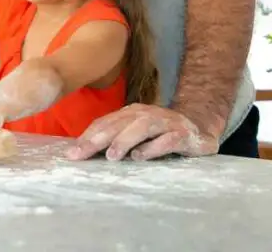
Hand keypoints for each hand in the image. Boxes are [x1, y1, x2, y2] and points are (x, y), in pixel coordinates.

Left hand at [67, 103, 219, 160]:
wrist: (200, 128)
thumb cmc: (160, 134)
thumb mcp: (136, 134)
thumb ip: (115, 139)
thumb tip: (84, 151)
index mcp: (131, 114)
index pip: (105, 123)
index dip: (87, 137)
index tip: (71, 154)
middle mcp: (146, 115)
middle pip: (118, 124)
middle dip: (97, 139)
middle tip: (81, 154)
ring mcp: (165, 122)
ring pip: (142, 128)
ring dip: (125, 140)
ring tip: (111, 156)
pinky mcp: (183, 134)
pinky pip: (168, 139)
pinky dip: (154, 147)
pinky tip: (141, 157)